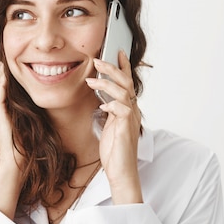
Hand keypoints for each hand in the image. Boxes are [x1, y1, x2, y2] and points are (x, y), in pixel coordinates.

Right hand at [0, 63, 24, 218]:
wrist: (14, 160)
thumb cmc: (22, 144)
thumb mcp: (24, 121)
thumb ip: (24, 108)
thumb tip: (35, 97)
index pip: (0, 85)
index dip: (6, 72)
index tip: (16, 60)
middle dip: (3, 67)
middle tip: (11, 53)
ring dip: (2, 69)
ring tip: (10, 56)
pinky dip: (3, 78)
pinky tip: (9, 69)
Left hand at [86, 51, 142, 203]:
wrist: (120, 170)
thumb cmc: (114, 150)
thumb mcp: (108, 125)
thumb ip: (108, 111)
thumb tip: (101, 98)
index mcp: (128, 109)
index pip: (127, 83)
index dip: (124, 67)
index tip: (117, 52)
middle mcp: (132, 111)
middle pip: (126, 82)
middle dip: (112, 68)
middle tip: (97, 60)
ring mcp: (130, 119)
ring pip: (123, 92)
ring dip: (105, 83)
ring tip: (90, 79)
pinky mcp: (126, 127)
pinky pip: (121, 109)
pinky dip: (111, 103)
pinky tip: (101, 104)